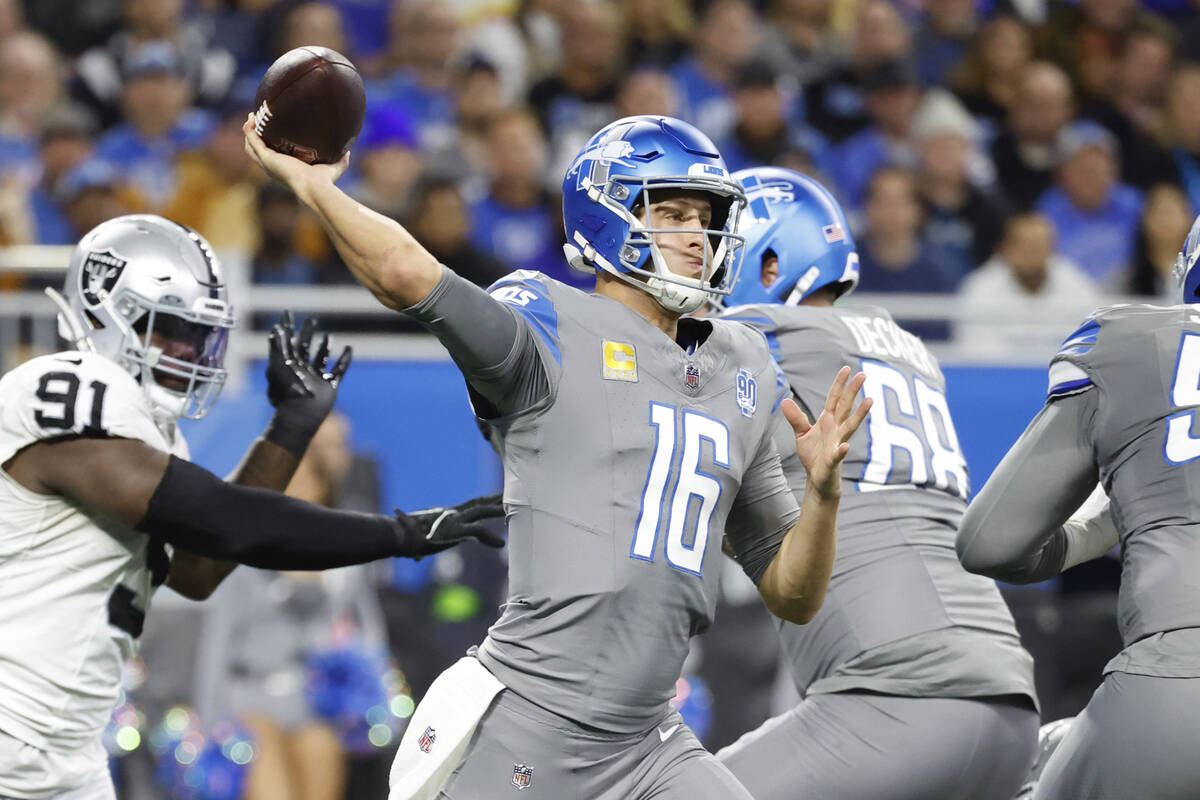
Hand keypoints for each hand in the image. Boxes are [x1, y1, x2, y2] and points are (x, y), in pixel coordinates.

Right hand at [243, 114, 349, 196]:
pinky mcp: (266, 157)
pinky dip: (250, 129)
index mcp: (284, 170)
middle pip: (256, 151)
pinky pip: (253, 140)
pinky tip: (252, 118)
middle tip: (257, 121)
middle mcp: (273, 168)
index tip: (272, 132)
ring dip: (249, 131)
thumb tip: (349, 151)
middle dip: (254, 136)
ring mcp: (267, 163)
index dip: (269, 145)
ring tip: (252, 117)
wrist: (315, 186)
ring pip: (251, 146)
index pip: (272, 157)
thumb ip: (341, 160)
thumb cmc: (324, 181)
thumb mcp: (333, 168)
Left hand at [265, 311, 351, 449]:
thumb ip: (277, 347)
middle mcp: (302, 370)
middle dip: (307, 333)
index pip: (287, 341)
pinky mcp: (329, 386)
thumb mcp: (278, 366)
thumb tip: (276, 329)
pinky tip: (349, 349)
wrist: (301, 414)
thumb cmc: (287, 391)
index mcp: (288, 365)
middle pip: (305, 347)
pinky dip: (344, 360)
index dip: (286, 327)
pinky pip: (339, 370)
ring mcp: (316, 378)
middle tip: (311, 320)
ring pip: (321, 359)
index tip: (287, 313)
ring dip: (324, 348)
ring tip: (328, 336)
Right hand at [402, 493, 506, 557]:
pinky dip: (490, 538)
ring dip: (500, 511)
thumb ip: (424, 540)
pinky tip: (500, 545)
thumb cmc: (404, 536)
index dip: (488, 499)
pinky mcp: (455, 530)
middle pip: (481, 503)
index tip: (501, 495)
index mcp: (448, 513)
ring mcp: (455, 520)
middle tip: (516, 493)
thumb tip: (414, 551)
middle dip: (498, 499)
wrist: (398, 536)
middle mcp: (453, 513)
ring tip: (516, 514)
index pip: (473, 503)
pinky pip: (478, 532)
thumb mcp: (420, 536)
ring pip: (483, 512)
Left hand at [785, 366, 870, 499]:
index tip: (846, 369)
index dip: (839, 384)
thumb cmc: (814, 455)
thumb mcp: (801, 433)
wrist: (818, 479)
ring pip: (850, 427)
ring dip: (860, 414)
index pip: (834, 399)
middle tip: (863, 375)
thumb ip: (796, 417)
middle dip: (853, 391)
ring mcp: (837, 444)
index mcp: (828, 421)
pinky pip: (838, 455)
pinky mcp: (833, 461)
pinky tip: (845, 447)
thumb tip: (785, 400)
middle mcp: (836, 430)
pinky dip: (841, 451)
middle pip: (846, 407)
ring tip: (869, 401)